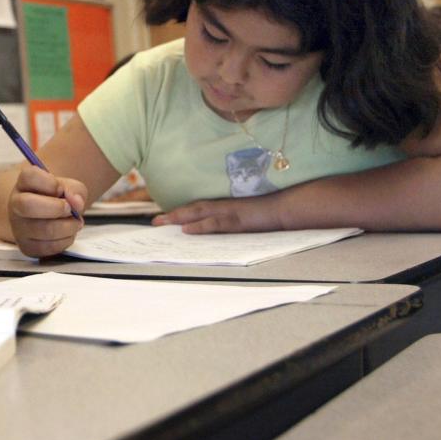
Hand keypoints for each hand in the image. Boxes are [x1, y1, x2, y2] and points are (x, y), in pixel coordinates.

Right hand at [8, 164, 85, 256]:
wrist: (46, 216)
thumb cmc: (56, 199)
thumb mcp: (68, 187)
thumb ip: (74, 190)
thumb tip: (76, 203)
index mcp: (24, 183)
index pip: (29, 176)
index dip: (50, 183)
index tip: (61, 188)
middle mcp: (16, 204)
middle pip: (28, 205)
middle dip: (56, 208)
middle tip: (69, 209)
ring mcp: (19, 227)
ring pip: (43, 230)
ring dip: (67, 227)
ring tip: (75, 222)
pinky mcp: (26, 246)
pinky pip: (47, 247)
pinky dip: (65, 241)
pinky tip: (67, 233)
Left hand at [152, 194, 282, 233]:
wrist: (285, 208)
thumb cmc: (267, 214)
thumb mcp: (245, 218)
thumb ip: (230, 223)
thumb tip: (213, 232)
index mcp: (225, 207)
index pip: (199, 208)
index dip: (181, 212)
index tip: (165, 218)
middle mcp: (224, 207)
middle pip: (193, 209)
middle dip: (173, 216)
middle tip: (154, 222)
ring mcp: (230, 213)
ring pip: (199, 214)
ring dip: (180, 218)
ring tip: (162, 223)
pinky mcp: (237, 221)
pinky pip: (215, 224)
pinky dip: (200, 227)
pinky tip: (187, 230)